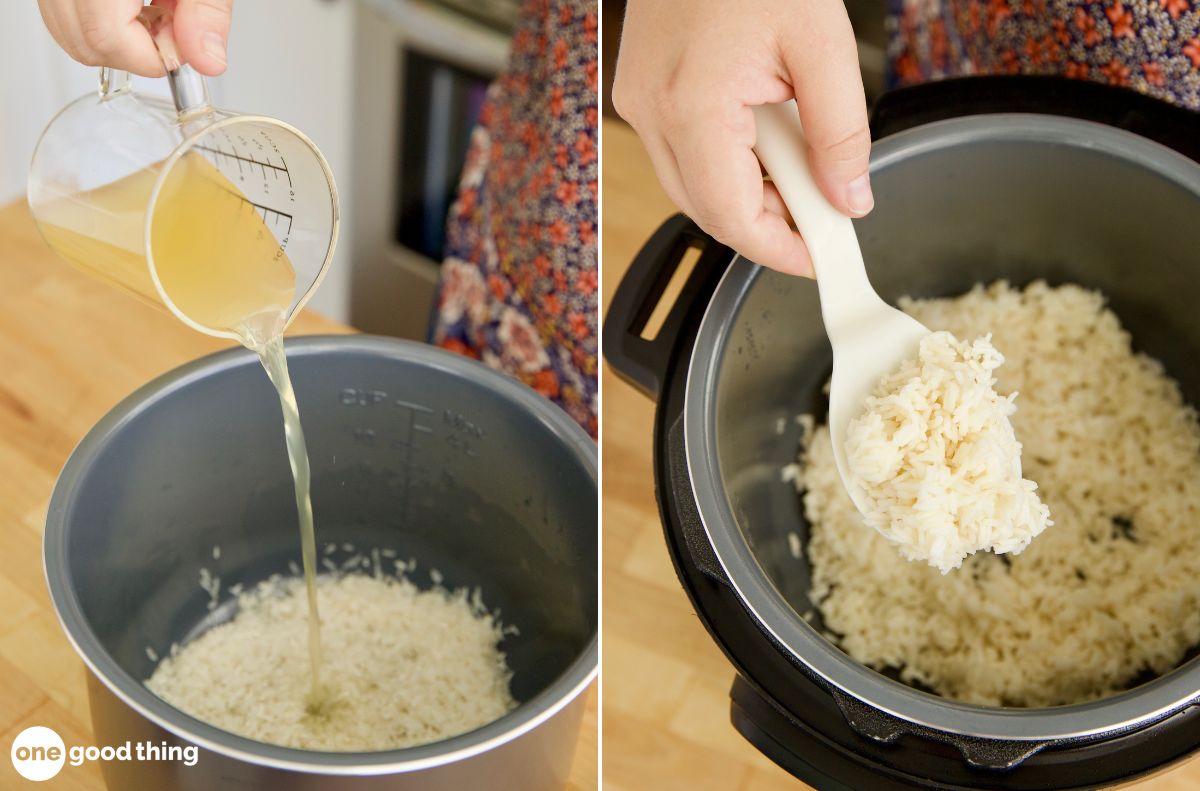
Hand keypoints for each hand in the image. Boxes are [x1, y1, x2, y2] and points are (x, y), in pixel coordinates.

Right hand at [38, 0, 232, 77]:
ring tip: (152, 8)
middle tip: (170, 25)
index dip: (150, 56)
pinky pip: (62, 14)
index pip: (106, 36)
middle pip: (83, 41)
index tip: (180, 48)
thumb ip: (206, 12)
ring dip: (116, 38)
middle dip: (133, 50)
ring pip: (68, 32)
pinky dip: (98, 21)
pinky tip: (130, 4)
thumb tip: (206, 61)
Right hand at [613, 0, 871, 276]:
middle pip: (708, 210)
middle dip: (768, 222)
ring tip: (796, 155)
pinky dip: (726, 162)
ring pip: (692, 187)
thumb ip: (840, 133)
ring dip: (748, 193)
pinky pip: (683, 154)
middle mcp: (652, 112)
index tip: (819, 257)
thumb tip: (849, 199)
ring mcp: (639, 104)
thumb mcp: (824, 45)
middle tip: (822, 205)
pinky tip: (762, 133)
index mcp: (694, 105)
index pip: (731, 216)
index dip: (778, 249)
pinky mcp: (640, 93)